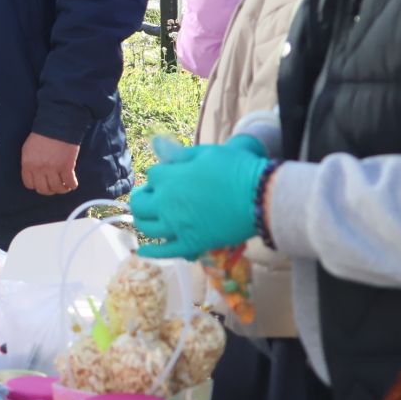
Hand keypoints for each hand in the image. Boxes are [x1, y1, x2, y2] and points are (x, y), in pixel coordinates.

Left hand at [21, 133, 80, 196]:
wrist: (58, 124)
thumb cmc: (42, 134)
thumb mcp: (28, 148)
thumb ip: (28, 163)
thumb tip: (33, 175)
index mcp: (28, 164)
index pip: (29, 184)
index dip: (36, 185)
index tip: (42, 184)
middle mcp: (39, 169)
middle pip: (43, 189)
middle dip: (49, 190)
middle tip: (53, 186)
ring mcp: (53, 169)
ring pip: (57, 188)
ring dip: (61, 189)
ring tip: (64, 186)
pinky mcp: (67, 167)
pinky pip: (69, 183)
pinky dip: (72, 185)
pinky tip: (72, 183)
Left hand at [127, 135, 267, 258]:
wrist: (260, 197)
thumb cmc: (236, 169)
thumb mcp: (207, 153)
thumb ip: (180, 155)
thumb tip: (158, 147)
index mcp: (169, 179)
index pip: (152, 176)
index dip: (161, 175)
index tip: (171, 176)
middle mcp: (167, 203)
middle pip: (139, 204)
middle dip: (144, 198)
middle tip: (153, 197)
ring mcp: (177, 226)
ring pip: (146, 228)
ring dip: (144, 221)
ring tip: (149, 218)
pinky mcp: (191, 244)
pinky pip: (165, 252)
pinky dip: (151, 252)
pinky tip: (144, 251)